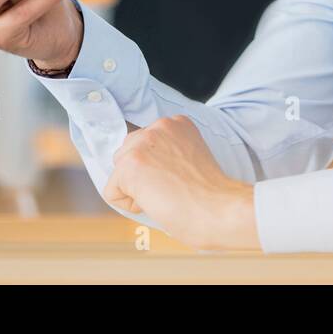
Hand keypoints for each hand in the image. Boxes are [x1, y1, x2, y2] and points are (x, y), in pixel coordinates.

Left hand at [103, 115, 259, 250]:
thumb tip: (147, 172)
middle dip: (141, 176)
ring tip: (165, 195)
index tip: (179, 179)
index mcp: (177, 123)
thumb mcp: (191, 158)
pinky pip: (112, 192)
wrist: (220, 210)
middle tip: (172, 189)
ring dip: (136, 189)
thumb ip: (168, 154)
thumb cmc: (212, 196)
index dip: (157, 169)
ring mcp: (143, 143)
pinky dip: (130, 205)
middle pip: (127, 154)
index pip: (145, 144)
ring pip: (118, 173)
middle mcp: (159, 126)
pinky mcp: (130, 165)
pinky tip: (156, 202)